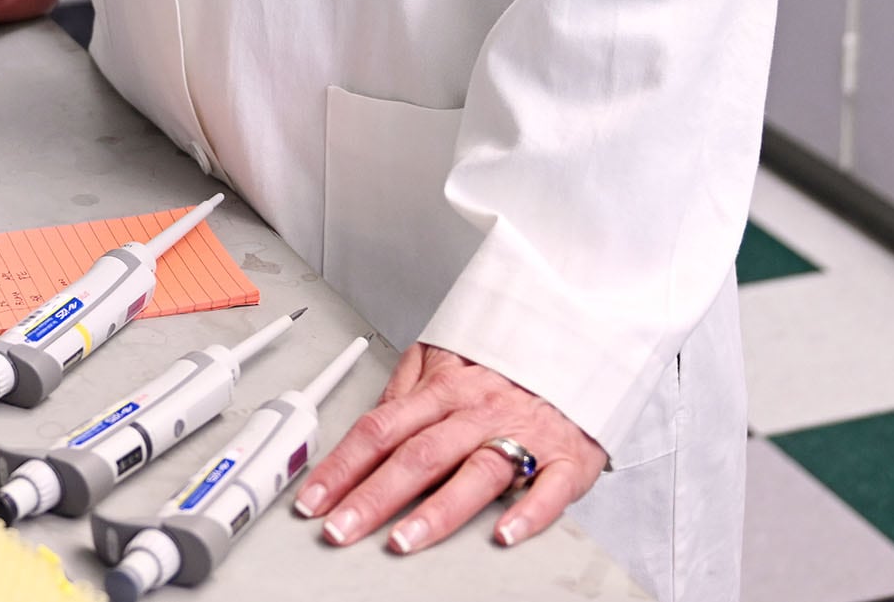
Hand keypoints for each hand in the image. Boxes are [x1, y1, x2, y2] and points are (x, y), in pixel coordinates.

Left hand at [293, 342, 603, 554]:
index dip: (342, 465)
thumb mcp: (446, 358)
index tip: (313, 499)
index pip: (380, 429)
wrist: (581, 353)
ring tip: (401, 541)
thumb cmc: (508, 366)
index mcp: (444, 389)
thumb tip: (368, 420)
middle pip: (417, 455)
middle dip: (373, 495)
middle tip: (340, 529)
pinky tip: (503, 535)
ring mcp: (522, 436)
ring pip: (475, 473)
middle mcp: (477, 413)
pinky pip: (548, 489)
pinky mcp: (566, 460)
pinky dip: (527, 513)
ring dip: (436, 510)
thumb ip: (405, 390)